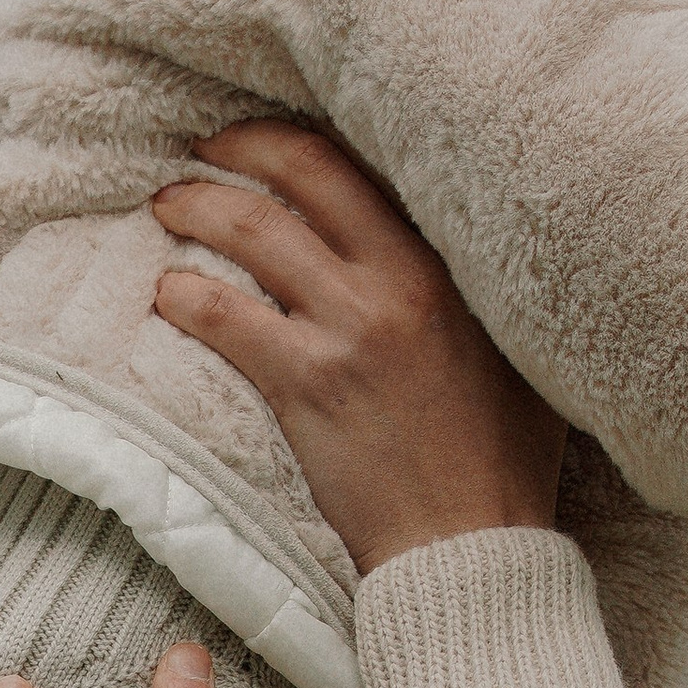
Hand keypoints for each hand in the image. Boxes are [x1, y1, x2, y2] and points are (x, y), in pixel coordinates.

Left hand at [150, 123, 568, 574]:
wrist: (474, 546)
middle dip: (241, 145)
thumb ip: (480, 296)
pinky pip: (223, 315)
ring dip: (196, 205)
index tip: (272, 141)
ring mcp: (349, 329)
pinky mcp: (306, 384)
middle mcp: (400, 280)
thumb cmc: (504, 464)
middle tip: (206, 147)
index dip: (304, 141)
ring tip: (168, 205)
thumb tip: (453, 259)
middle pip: (303, 170)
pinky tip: (168, 294)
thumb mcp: (520, 356)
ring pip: (251, 229)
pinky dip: (184, 296)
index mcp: (451, 265)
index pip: (366, 166)